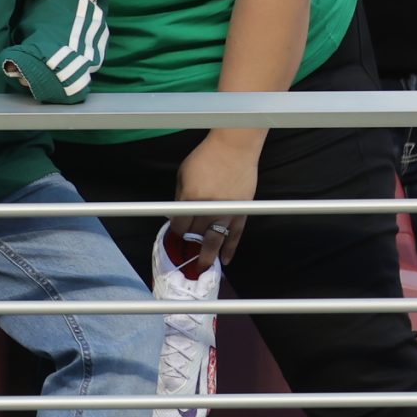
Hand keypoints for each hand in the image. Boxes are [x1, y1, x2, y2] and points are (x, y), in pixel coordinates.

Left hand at [172, 130, 261, 263]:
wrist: (234, 148)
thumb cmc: (205, 157)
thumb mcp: (183, 174)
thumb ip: (180, 197)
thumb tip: (176, 215)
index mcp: (190, 198)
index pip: (178, 225)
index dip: (175, 231)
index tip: (174, 234)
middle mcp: (208, 208)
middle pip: (195, 234)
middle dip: (189, 244)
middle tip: (186, 255)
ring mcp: (226, 212)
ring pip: (215, 241)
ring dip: (208, 256)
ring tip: (203, 268)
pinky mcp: (242, 213)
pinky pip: (236, 237)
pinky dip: (231, 249)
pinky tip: (226, 260)